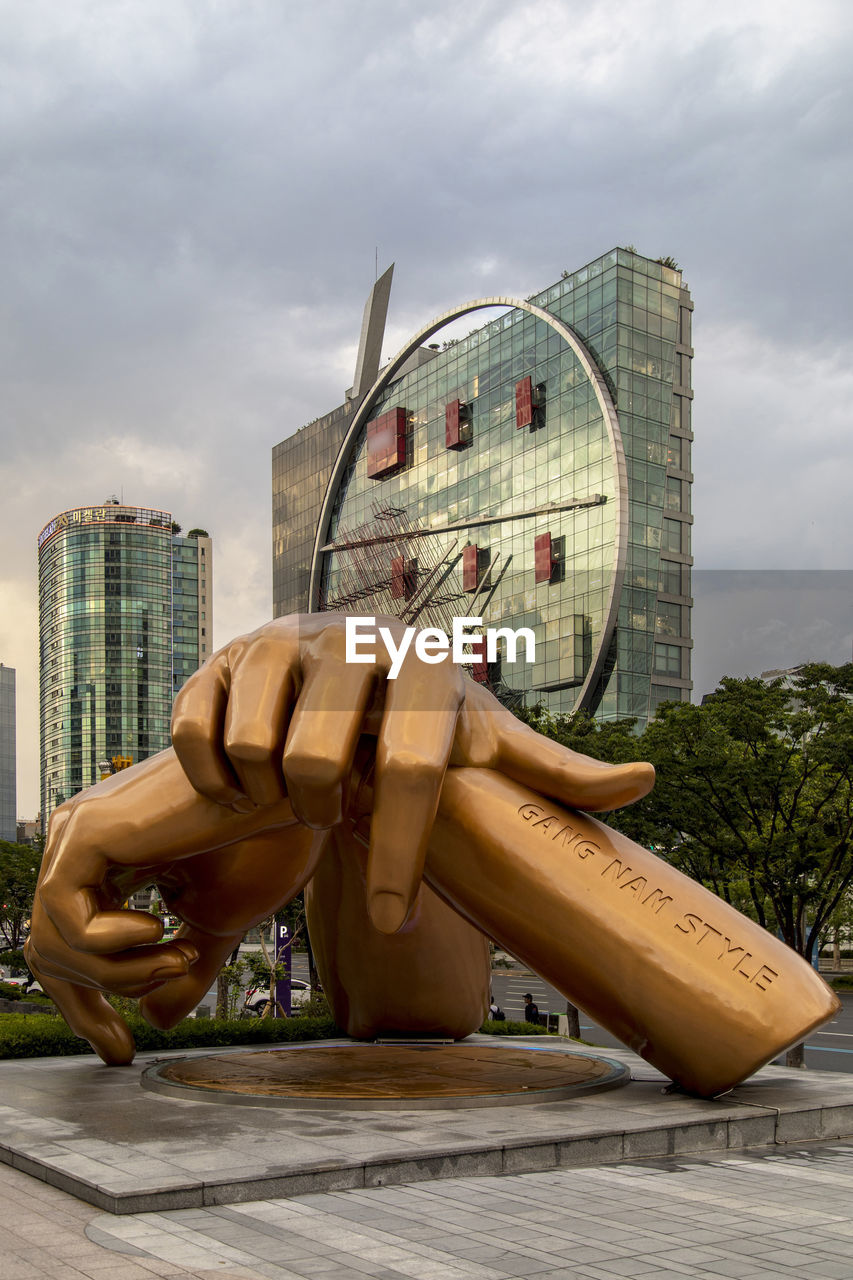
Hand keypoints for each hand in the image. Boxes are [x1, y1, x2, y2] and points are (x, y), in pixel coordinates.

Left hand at [26, 746, 324, 1062]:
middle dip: (86, 1007)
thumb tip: (155, 1019)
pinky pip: (65, 916)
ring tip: (178, 960)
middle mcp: (79, 841)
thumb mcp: (214, 921)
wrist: (285, 795)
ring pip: (53, 941)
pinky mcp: (84, 831)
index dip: (85, 1005)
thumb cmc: (260, 846)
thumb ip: (181, 966)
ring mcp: (76, 832)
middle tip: (128, 1043)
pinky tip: (158, 930)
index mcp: (104, 857)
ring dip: (118, 975)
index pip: (67, 941)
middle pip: (48, 949)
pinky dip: (110, 944)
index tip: (119, 1051)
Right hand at [172, 613, 653, 934]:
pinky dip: (213, 774)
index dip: (406, 854)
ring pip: (254, 744)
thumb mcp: (490, 744)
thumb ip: (557, 767)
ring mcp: (281, 639)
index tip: (396, 922)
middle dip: (329, 814)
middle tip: (339, 819)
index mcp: (429, 664)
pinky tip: (246, 781)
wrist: (354, 673)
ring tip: (299, 793)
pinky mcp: (223, 652)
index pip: (416, 769)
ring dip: (273, 793)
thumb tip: (645, 781)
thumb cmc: (430, 720)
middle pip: (322, 759)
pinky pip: (195, 730)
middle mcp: (353, 637)